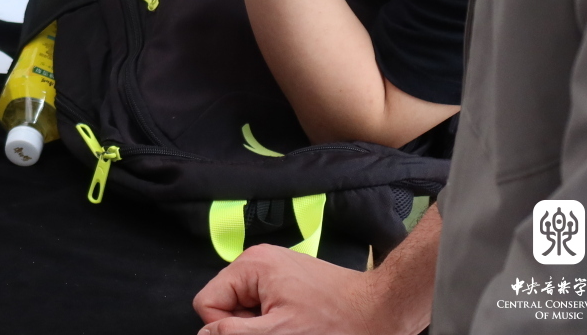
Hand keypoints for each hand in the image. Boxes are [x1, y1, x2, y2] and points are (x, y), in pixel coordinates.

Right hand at [193, 245, 413, 334]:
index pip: (208, 301)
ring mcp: (274, 268)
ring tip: (293, 328)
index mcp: (250, 265)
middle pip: (225, 302)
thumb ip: (233, 333)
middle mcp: (257, 260)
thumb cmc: (335, 322)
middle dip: (247, 325)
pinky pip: (264, 303)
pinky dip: (275, 320)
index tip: (261, 332)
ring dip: (262, 325)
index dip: (225, 327)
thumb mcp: (278, 333)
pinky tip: (298, 325)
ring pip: (245, 306)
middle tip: (280, 331)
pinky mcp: (288, 278)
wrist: (379, 312)